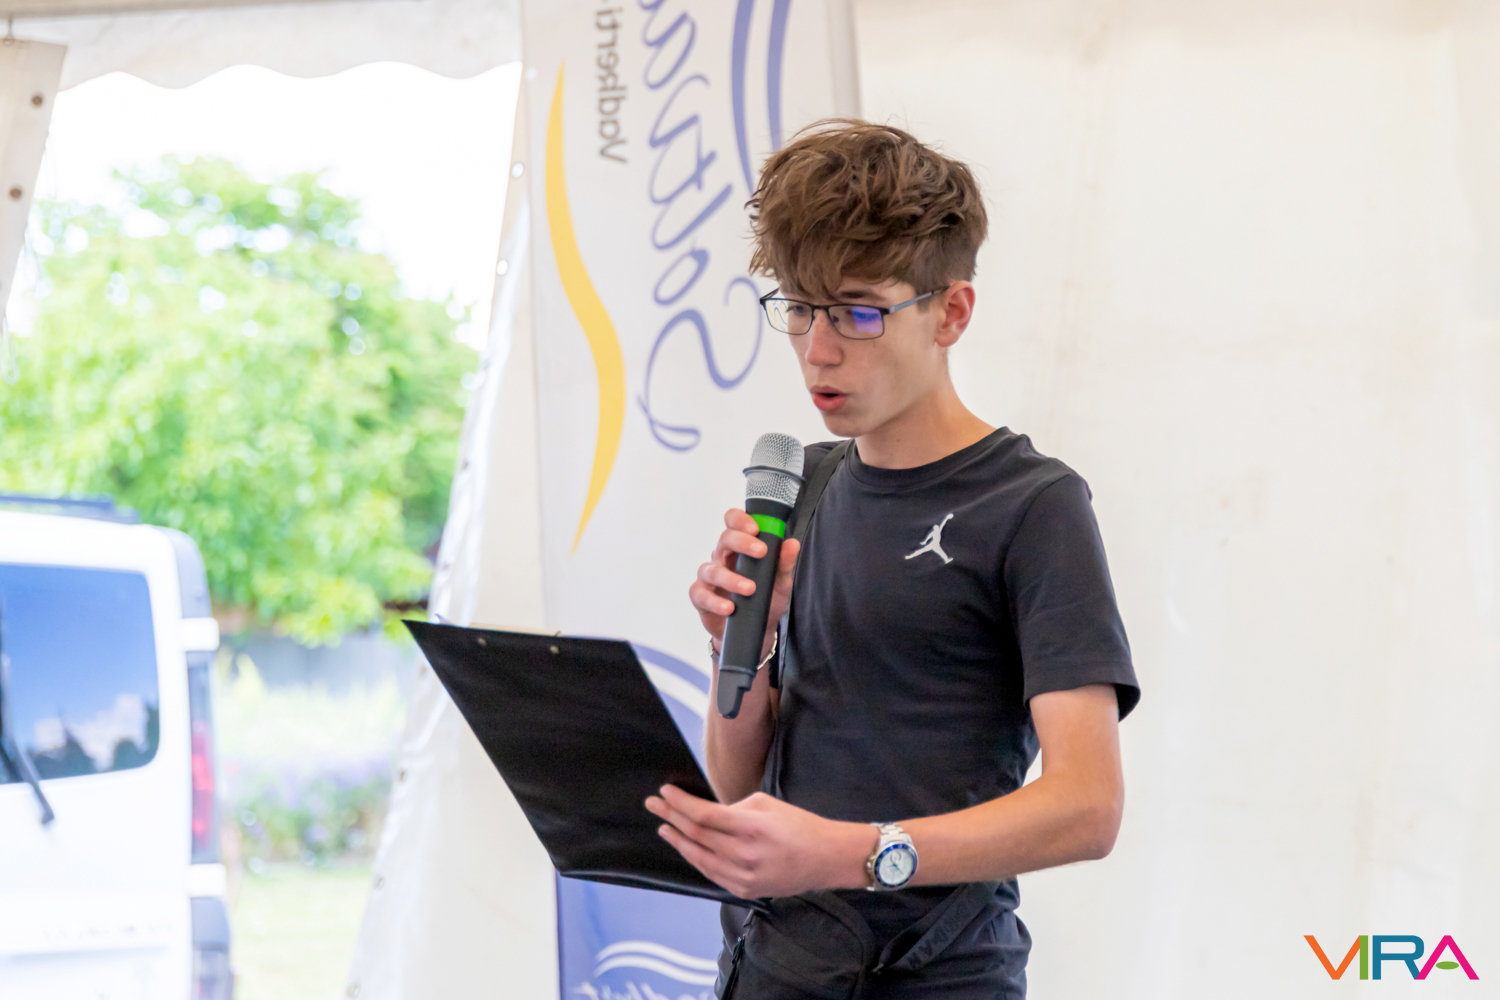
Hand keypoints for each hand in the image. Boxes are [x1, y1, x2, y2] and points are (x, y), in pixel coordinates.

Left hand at [645, 785, 874, 898]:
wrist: (825, 858)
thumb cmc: (799, 826)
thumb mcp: (767, 804)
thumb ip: (733, 809)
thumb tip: (707, 812)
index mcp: (751, 827)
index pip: (704, 815)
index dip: (680, 803)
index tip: (665, 792)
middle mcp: (744, 854)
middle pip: (696, 835)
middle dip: (671, 817)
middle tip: (654, 804)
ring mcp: (744, 876)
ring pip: (699, 857)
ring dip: (678, 841)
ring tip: (664, 827)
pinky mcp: (745, 890)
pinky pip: (711, 873)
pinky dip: (696, 859)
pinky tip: (686, 848)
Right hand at [688, 508, 800, 659]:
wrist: (757, 631)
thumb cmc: (765, 599)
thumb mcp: (780, 582)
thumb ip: (784, 564)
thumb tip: (792, 544)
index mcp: (739, 548)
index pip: (733, 523)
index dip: (740, 520)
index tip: (755, 528)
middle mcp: (722, 558)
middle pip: (724, 540)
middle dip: (741, 542)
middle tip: (760, 551)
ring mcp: (709, 578)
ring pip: (712, 570)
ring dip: (731, 578)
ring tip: (750, 589)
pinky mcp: (701, 598)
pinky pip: (701, 595)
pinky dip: (715, 601)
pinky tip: (729, 608)